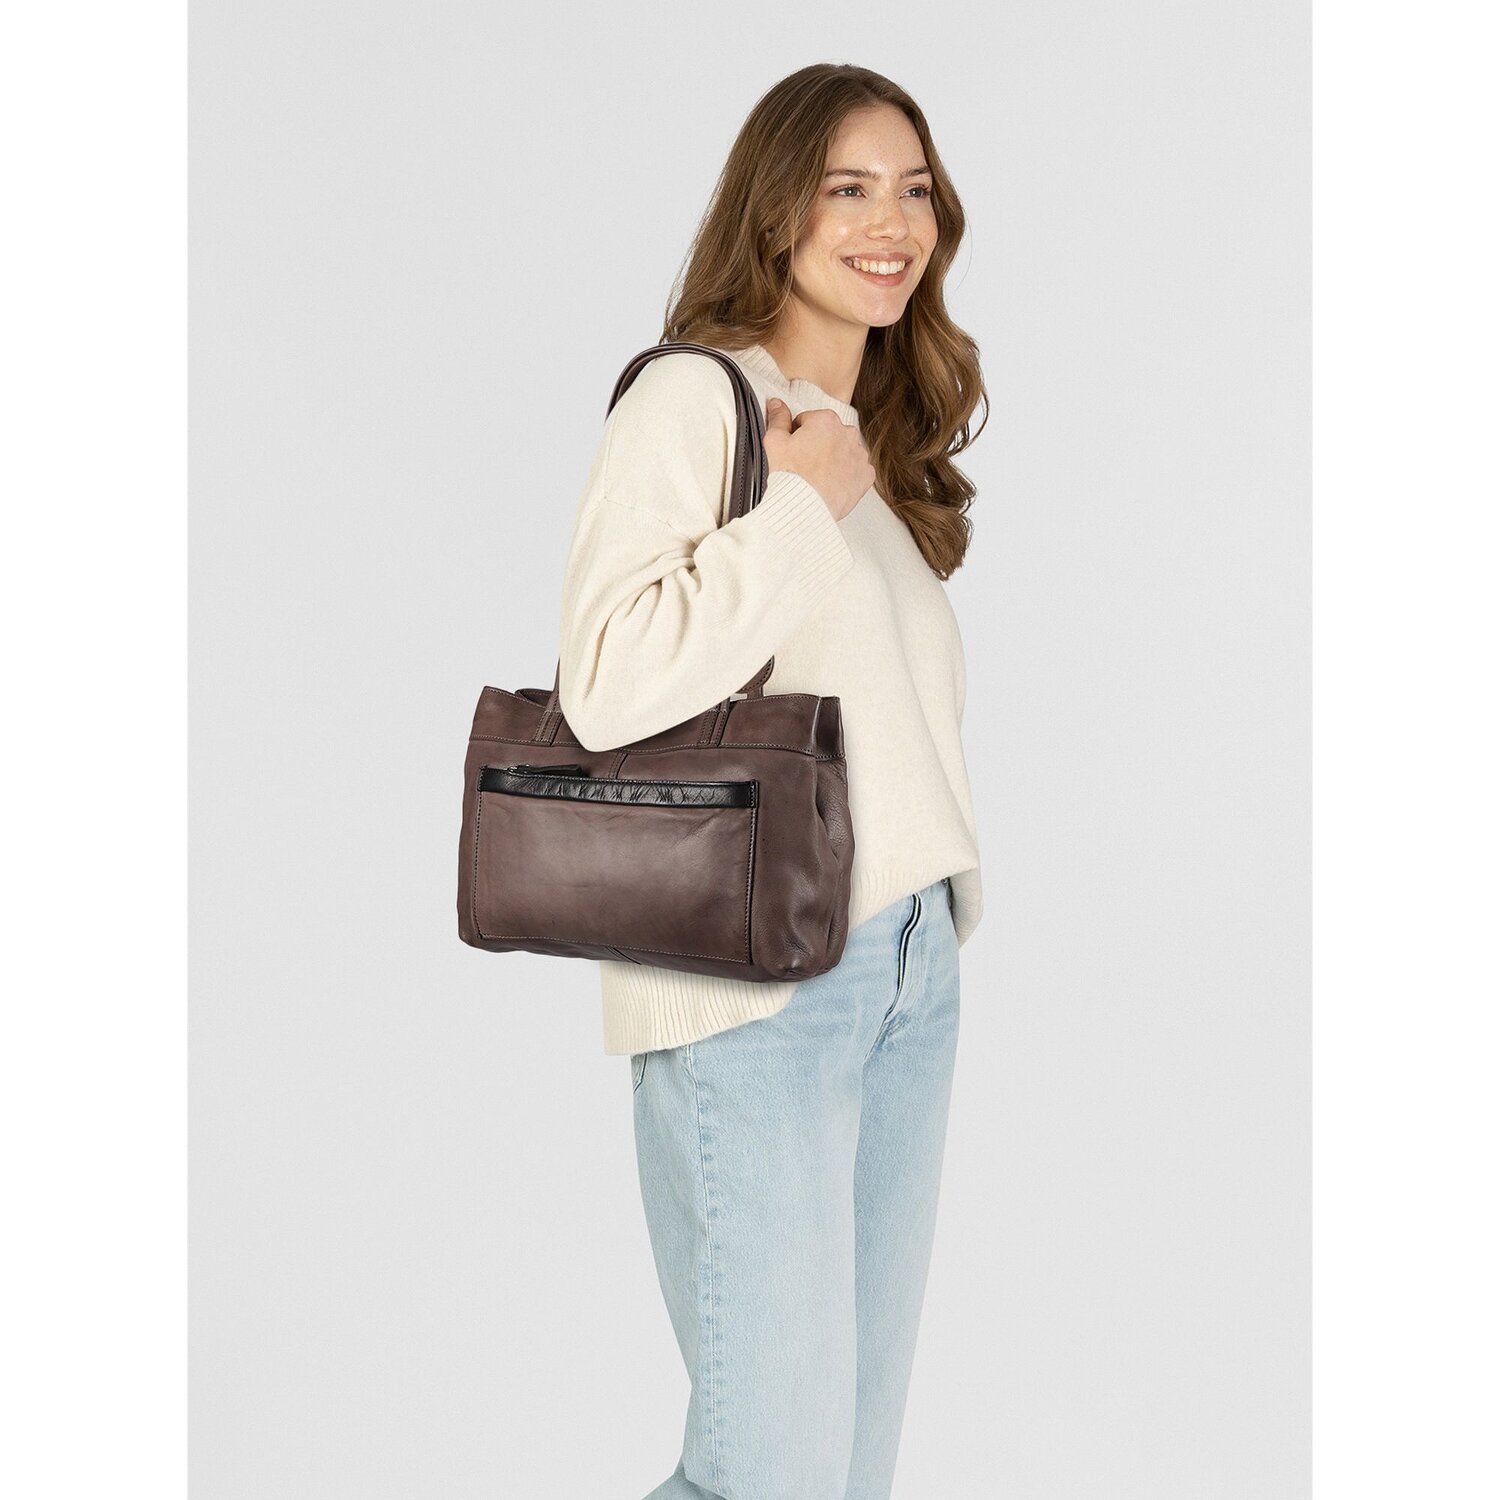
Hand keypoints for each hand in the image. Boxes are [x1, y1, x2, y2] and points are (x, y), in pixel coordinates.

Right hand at [763, 397, 873, 521]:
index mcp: (826, 420)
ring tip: (817, 476)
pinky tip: (832, 483)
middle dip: (818, 445)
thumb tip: (777, 404)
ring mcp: (859, 455)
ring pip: (844, 451)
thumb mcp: (774, 442)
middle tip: (804, 465)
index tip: (794, 450)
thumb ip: (777, 419)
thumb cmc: (790, 477)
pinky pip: (856, 470)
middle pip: (828, 434)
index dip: (797, 436)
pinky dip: (846, 475)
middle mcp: (847, 433)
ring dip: (833, 459)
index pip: (808, 421)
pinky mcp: (866, 475)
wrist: (804, 508)